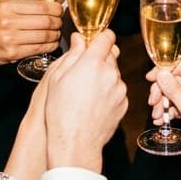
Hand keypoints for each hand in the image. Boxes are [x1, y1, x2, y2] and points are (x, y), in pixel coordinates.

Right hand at [0, 0, 62, 66]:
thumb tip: (47, 4)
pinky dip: (49, 46)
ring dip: (55, 35)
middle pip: (45, 21)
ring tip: (56, 33)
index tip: (59, 10)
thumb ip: (21, 6)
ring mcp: (10, 38)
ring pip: (44, 35)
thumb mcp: (0, 8)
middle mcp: (8, 21)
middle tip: (60, 22)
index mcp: (7, 6)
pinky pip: (38, 48)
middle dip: (58, 22)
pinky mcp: (12, 53)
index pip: (41, 6)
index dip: (56, 8)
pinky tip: (51, 43)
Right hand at [42, 31, 126, 170]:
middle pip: (111, 54)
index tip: (93, 41)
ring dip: (104, 76)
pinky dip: (109, 92)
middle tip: (83, 70)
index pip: (106, 37)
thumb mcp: (57, 78)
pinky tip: (93, 104)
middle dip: (99, 58)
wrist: (75, 143)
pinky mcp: (123, 104)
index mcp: (93, 63)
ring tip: (85, 92)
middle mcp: (110, 73)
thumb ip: (72, 54)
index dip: (99, 37)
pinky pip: (117, 90)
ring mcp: (119, 89)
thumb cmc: (61, 112)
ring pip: (114, 73)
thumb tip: (79, 39)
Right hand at [150, 60, 180, 164]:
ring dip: (162, 104)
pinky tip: (161, 120)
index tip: (150, 79)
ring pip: (172, 93)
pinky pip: (175, 103)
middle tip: (153, 103)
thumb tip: (161, 74)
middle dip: (161, 92)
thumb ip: (174, 90)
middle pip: (174, 80)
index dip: (163, 71)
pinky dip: (168, 111)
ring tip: (158, 116)